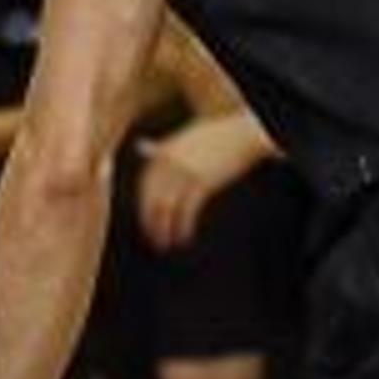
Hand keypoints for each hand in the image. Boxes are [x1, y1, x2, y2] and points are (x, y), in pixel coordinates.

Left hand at [134, 112, 270, 250]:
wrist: (239, 134)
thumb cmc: (211, 134)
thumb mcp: (182, 137)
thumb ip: (160, 146)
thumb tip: (139, 146)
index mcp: (162, 153)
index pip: (144, 187)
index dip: (144, 209)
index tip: (146, 224)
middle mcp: (169, 164)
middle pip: (152, 199)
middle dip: (150, 223)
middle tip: (154, 241)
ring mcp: (184, 173)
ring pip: (166, 208)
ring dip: (164, 230)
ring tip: (166, 244)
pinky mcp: (202, 183)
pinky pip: (186, 211)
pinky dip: (183, 227)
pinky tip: (184, 237)